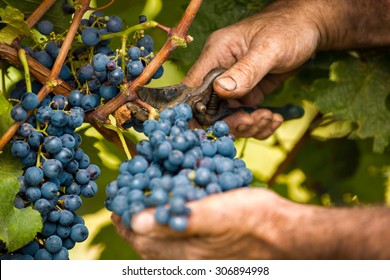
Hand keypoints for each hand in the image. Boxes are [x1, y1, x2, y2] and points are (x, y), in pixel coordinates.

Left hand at [112, 188, 313, 259]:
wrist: (288, 236)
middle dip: (134, 228)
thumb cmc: (256, 219)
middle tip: (125, 210)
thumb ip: (179, 218)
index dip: (126, 223)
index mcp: (187, 252)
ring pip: (163, 250)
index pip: (143, 240)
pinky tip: (174, 223)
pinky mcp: (212, 258)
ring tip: (143, 215)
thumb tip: (137, 221)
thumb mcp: (217, 212)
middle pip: (149, 248)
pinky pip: (180, 250)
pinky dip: (169, 235)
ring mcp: (201, 261)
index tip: (117, 208)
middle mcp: (190, 260)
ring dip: (149, 232)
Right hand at [183, 0, 321, 138]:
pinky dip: (259, 123)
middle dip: (232, 120)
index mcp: (217, 54)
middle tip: (253, 121)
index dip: (197, 109)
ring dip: (249, 124)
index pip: (194, 85)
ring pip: (231, 116)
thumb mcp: (269, 48)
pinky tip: (273, 119)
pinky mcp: (249, 92)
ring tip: (269, 118)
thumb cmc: (288, 29)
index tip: (213, 127)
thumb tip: (221, 90)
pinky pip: (247, 115)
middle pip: (213, 108)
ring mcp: (235, 84)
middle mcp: (221, 71)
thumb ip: (246, 70)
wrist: (310, 28)